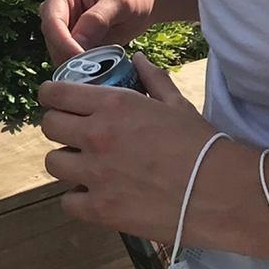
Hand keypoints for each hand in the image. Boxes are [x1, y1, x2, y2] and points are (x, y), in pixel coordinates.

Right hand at [38, 0, 156, 64]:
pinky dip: (83, 69)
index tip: (83, 61)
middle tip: (94, 73)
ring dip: (75, 66)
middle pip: (52, 40)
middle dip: (69, 57)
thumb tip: (77, 42)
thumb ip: (98, 19)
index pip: (52, 22)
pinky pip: (70, 60)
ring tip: (100, 74)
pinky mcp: (73, 43)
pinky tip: (100, 73)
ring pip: (58, 53)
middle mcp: (57, 9)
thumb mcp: (120, 2)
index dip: (63, 43)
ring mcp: (64, 27)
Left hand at [38, 53, 220, 243]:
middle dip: (59, 127)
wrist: (220, 192)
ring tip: (84, 166)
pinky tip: (94, 195)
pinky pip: (68, 202)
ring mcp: (96, 174)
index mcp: (112, 105)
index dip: (51, 97)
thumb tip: (136, 59)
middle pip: (49, 126)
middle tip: (74, 134)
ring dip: (66, 163)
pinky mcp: (102, 209)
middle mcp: (97, 135)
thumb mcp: (175, 103)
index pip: (55, 94)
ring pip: (53, 163)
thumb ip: (151, 78)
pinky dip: (77, 199)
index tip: (57, 102)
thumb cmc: (201, 144)